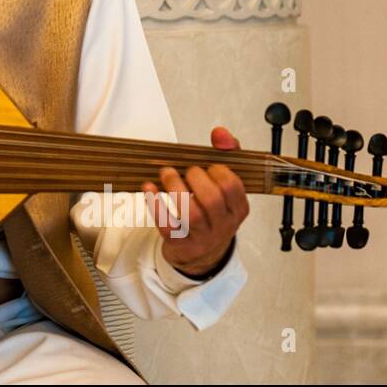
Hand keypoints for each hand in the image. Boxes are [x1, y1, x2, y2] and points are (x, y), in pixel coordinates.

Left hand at [142, 126, 249, 277]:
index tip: (207, 166)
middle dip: (195, 178)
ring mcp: (202, 237)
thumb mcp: (225, 185)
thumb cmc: (212, 212)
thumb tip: (220, 133)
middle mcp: (223, 225)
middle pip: (212, 199)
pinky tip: (148, 188)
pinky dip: (155, 204)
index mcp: (238, 208)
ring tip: (166, 174)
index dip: (217, 171)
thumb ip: (227, 153)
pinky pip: (167, 225)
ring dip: (175, 188)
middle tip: (186, 171)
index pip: (233, 186)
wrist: (201, 252)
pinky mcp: (180, 243)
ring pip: (192, 214)